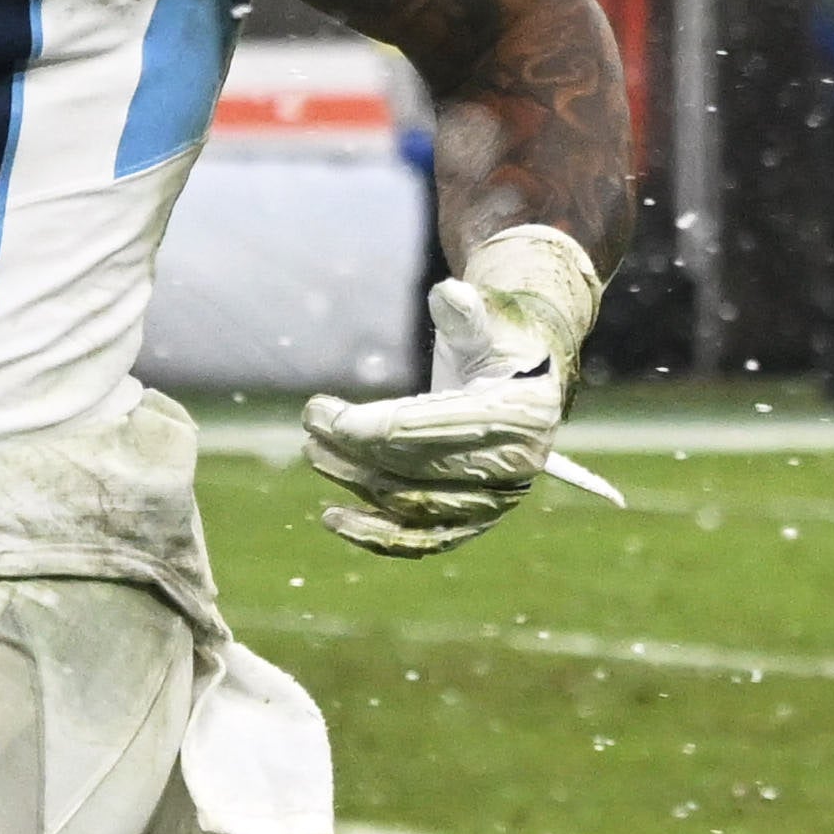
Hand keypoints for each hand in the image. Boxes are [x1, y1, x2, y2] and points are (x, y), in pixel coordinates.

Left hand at [302, 220, 615, 556]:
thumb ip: (468, 311)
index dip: (374, 426)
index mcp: (521, 413)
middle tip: (309, 424)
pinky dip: (377, 536)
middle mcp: (515, 464)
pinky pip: (423, 539)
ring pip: (414, 504)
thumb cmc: (497, 340)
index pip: (437, 428)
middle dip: (356, 450)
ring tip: (312, 451)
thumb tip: (449, 295)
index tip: (325, 416)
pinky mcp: (475, 520)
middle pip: (421, 469)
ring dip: (356, 482)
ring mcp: (497, 500)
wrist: (523, 379)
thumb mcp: (488, 318)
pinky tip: (333, 519)